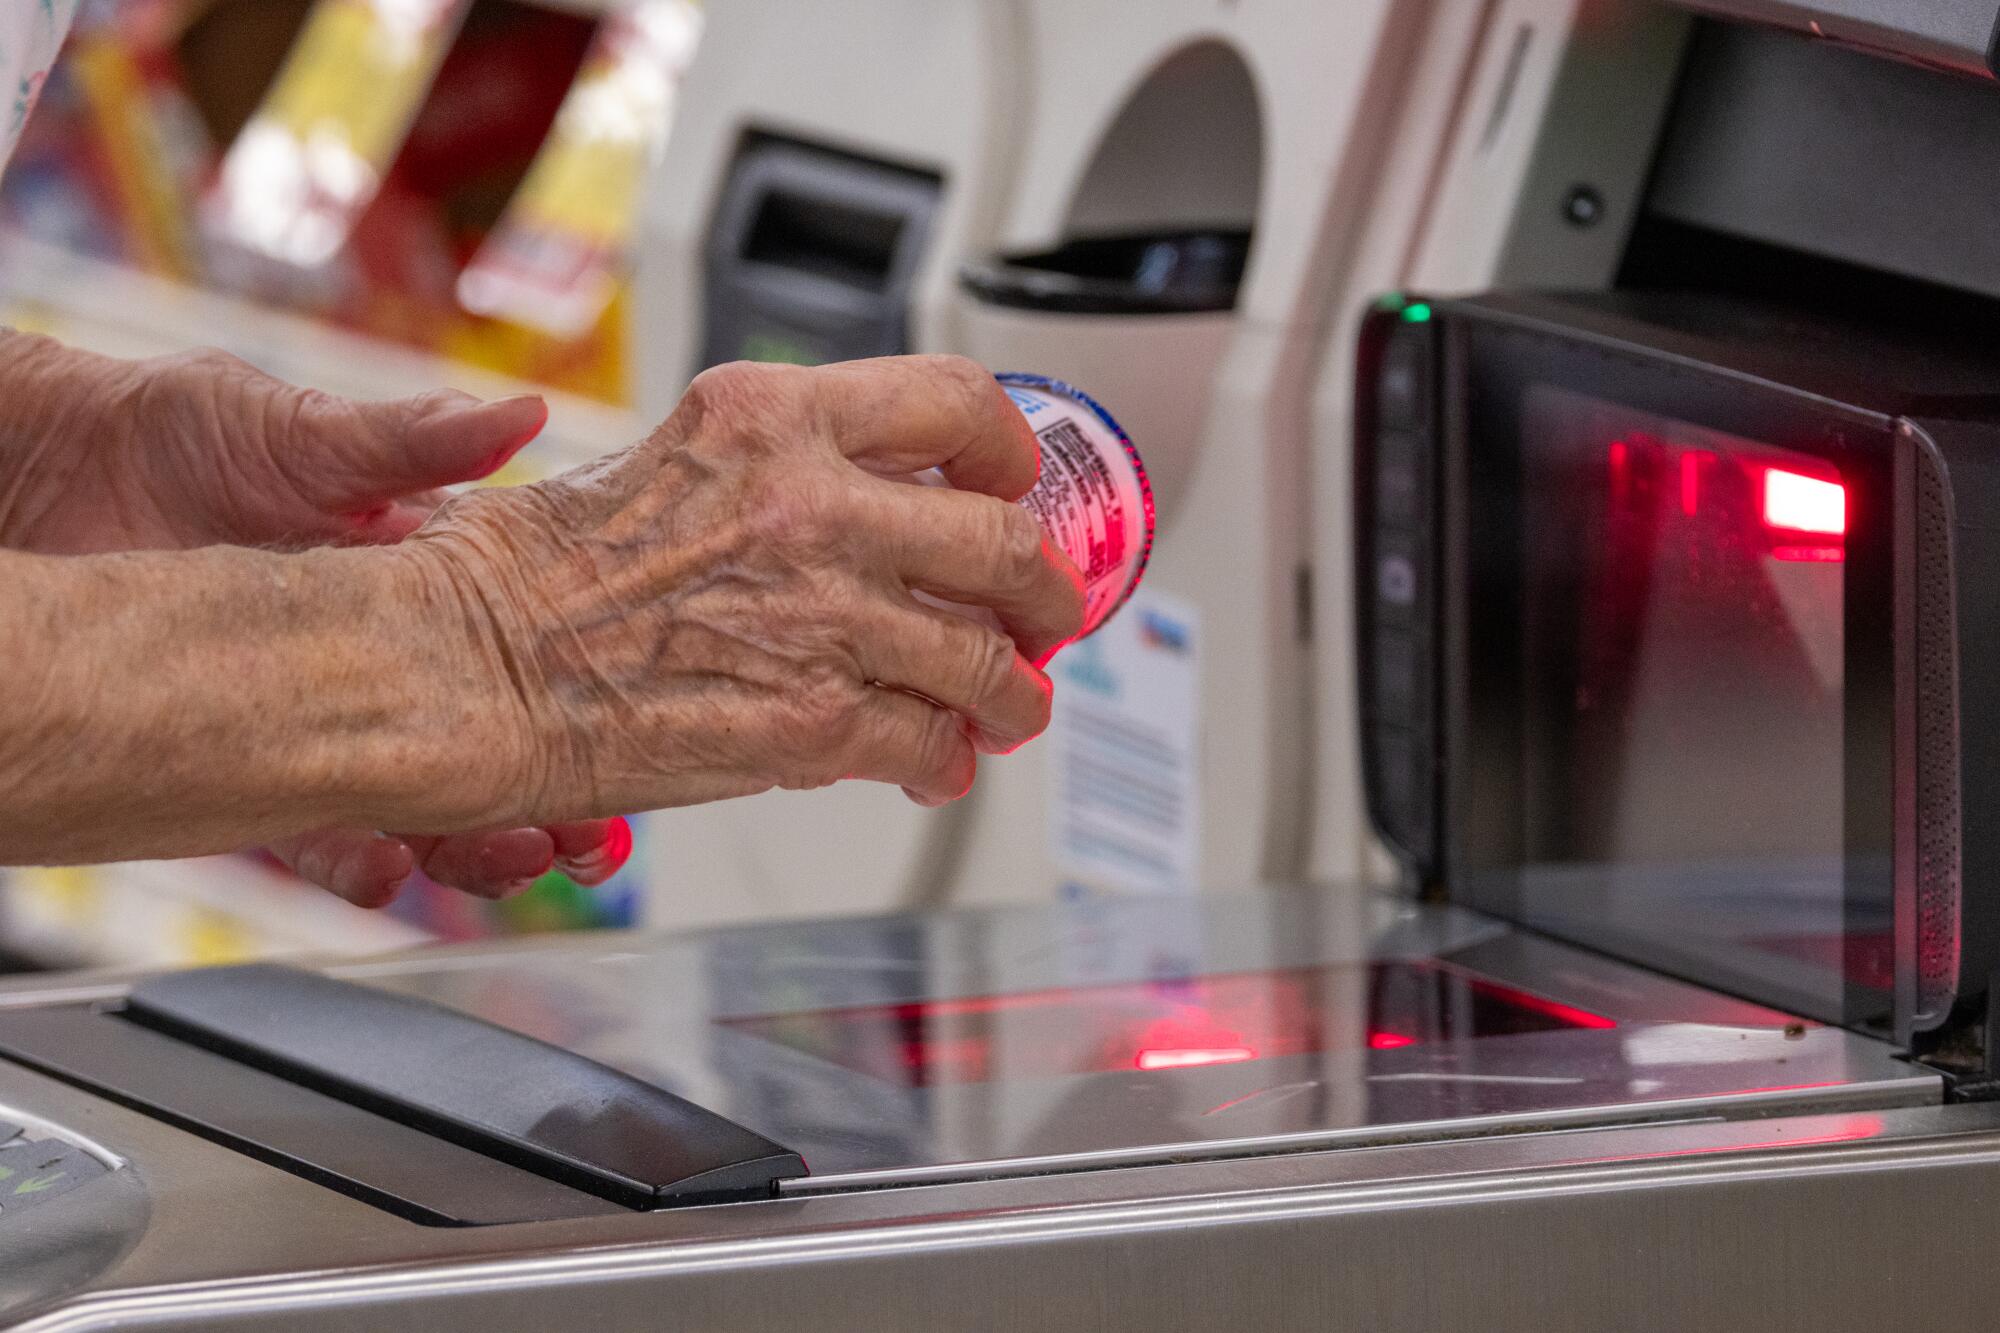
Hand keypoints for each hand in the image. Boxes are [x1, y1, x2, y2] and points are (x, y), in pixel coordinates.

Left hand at [0, 332, 631, 904]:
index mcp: (420, 575)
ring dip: (473, 839)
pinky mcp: (241, 756)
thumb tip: (523, 414)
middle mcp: (380, 656)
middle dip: (548, 795)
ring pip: (418, 798)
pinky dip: (356, 857)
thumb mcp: (301, 428)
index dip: (581, 696)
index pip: (527, 647)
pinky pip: (313, 827)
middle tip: (588, 833)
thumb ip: (412, 440)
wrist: (40, 473)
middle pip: (487, 742)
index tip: (631, 732)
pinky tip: (388, 867)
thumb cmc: (169, 432)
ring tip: (512, 854)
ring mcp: (315, 712)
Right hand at [399, 355, 1086, 825]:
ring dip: (1011, 695)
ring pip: (986, 658)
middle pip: (1004, 540)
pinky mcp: (813, 721)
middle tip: (1047, 614)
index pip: (955, 402)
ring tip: (1010, 709)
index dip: (1011, 452)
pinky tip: (933, 763)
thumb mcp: (669, 466)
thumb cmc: (526, 578)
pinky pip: (929, 741)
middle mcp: (814, 503)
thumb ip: (782, 480)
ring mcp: (824, 614)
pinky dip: (944, 759)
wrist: (456, 669)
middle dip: (1045, 592)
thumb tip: (868, 526)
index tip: (1014, 482)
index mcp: (775, 419)